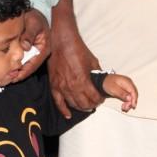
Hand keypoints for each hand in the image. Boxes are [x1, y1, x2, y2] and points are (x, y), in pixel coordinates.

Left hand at [13, 9, 50, 81]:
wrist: (35, 12)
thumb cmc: (35, 17)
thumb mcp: (33, 23)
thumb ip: (29, 34)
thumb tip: (26, 47)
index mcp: (44, 48)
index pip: (34, 64)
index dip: (25, 71)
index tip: (16, 77)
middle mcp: (41, 52)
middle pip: (31, 67)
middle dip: (21, 74)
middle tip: (9, 80)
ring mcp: (36, 52)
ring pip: (27, 64)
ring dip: (19, 71)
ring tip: (8, 77)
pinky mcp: (30, 50)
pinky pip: (24, 59)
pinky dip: (18, 64)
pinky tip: (10, 67)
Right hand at [48, 0, 102, 117]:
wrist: (61, 42)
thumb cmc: (77, 49)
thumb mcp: (93, 62)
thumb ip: (97, 74)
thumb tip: (102, 82)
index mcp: (83, 80)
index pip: (94, 97)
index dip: (99, 100)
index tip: (101, 99)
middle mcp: (72, 86)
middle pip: (84, 104)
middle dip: (91, 105)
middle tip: (95, 103)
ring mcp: (62, 86)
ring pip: (72, 104)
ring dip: (81, 107)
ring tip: (86, 106)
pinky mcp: (54, 85)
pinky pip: (58, 102)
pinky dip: (64, 110)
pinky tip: (68, 114)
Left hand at [102, 74, 137, 111]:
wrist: (102, 82)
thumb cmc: (107, 83)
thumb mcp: (113, 89)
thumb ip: (121, 93)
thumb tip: (129, 98)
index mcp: (127, 82)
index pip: (133, 91)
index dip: (134, 99)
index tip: (133, 106)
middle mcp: (129, 84)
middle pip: (134, 95)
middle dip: (131, 103)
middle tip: (126, 108)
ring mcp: (127, 87)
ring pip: (132, 97)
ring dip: (129, 104)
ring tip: (124, 108)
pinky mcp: (125, 91)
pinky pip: (129, 97)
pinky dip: (127, 102)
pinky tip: (124, 106)